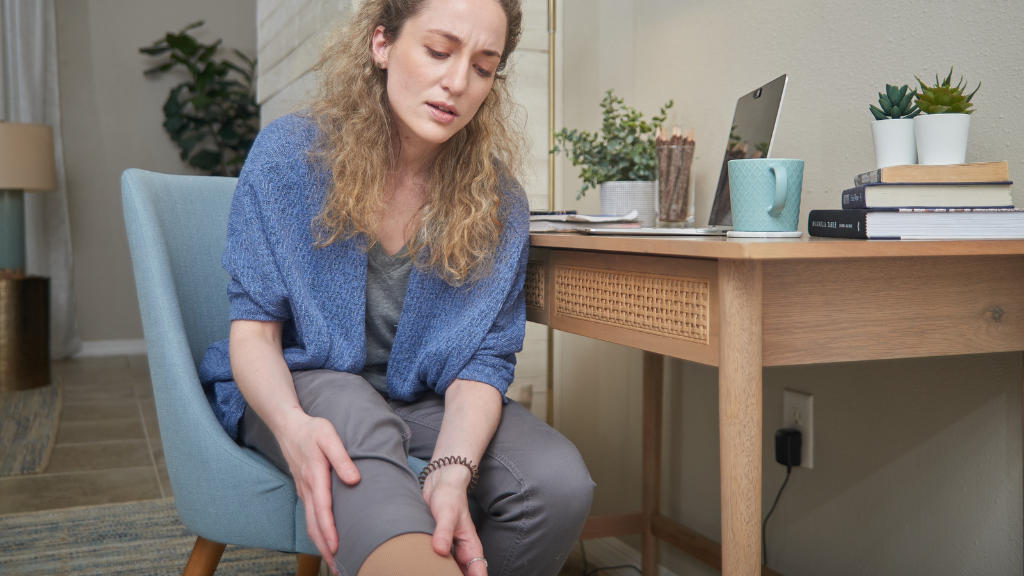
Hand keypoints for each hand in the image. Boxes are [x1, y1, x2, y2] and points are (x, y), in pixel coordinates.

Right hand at [275, 408, 360, 574]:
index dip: (329, 530)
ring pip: (309, 523)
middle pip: (314, 524)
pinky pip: (308, 516)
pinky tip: (324, 541)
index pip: (322, 509)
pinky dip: (316, 532)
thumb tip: (354, 479)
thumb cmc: (312, 429)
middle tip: (337, 567)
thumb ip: (341, 457)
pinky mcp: (303, 490)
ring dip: (319, 544)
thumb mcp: (329, 436)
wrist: (288, 425)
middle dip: (324, 548)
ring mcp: (303, 490)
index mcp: (314, 475)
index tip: (336, 548)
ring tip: (333, 562)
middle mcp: (306, 487)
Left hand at [421, 465, 486, 575]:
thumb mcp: (447, 513)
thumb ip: (444, 532)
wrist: (439, 483)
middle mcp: (461, 550)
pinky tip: (424, 570)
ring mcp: (450, 549)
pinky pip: (438, 562)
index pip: (478, 571)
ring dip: (445, 574)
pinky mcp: (438, 545)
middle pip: (463, 574)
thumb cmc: (449, 496)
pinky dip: (434, 568)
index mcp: (470, 545)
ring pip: (450, 570)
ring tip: (432, 575)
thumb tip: (440, 550)